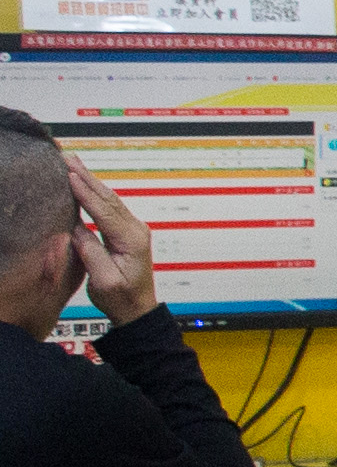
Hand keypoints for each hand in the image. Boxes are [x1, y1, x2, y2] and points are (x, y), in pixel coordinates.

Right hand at [69, 169, 159, 319]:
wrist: (137, 308)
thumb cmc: (122, 298)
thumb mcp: (104, 279)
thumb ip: (92, 252)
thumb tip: (77, 229)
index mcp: (132, 240)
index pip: (105, 211)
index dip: (85, 192)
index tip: (70, 176)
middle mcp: (136, 230)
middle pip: (108, 198)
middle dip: (87, 177)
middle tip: (68, 158)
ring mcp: (132, 229)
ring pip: (109, 199)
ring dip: (90, 180)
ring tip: (72, 163)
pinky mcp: (126, 231)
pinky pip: (108, 206)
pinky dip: (94, 191)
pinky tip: (83, 182)